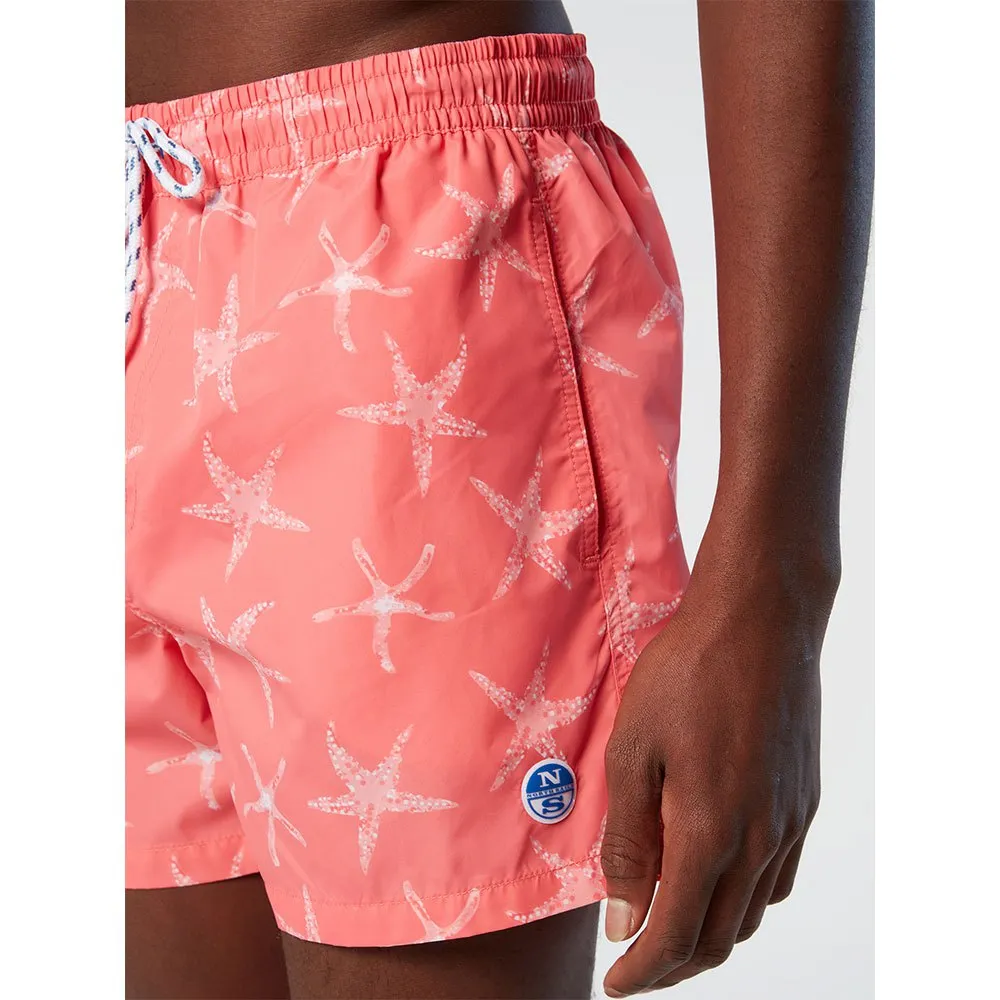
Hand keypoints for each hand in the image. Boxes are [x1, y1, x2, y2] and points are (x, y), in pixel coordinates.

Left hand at [600, 545, 833, 994]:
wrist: (760, 621)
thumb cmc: (685, 676)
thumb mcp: (633, 751)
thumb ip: (628, 840)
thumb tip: (621, 916)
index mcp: (710, 832)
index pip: (677, 934)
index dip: (644, 969)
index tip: (617, 982)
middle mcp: (760, 839)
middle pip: (719, 936)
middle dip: (674, 962)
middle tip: (636, 959)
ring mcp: (789, 821)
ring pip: (751, 912)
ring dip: (710, 934)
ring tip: (670, 924)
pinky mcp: (804, 799)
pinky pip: (777, 877)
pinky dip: (744, 900)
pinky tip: (718, 879)